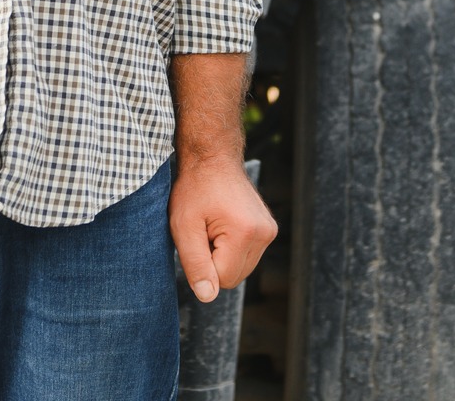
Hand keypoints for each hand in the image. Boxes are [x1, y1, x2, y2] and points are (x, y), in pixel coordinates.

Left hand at [169, 156, 276, 302]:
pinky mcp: (269, 229)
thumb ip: (196, 264)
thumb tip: (207, 297)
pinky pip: (247, 257)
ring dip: (223, 256)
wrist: (213, 158)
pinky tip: (223, 226)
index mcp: (246, 233)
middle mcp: (265, 234)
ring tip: (212, 227)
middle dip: (214, 262)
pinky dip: (232, 249)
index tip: (197, 237)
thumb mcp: (184, 227)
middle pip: (234, 277)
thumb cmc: (195, 188)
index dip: (202, 265)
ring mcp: (270, 231)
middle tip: (203, 231)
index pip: (222, 280)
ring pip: (241, 269)